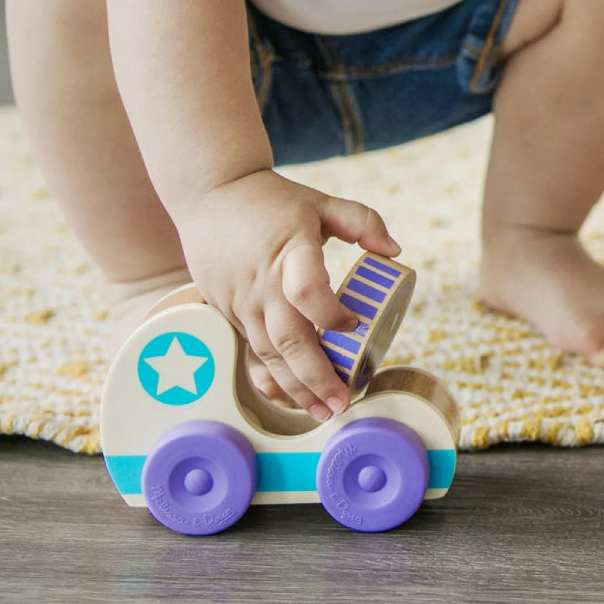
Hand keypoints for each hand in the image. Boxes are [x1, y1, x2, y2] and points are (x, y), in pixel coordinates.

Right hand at [173, 169, 399, 419]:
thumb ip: (362, 221)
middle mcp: (263, 282)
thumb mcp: (320, 202)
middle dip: (317, 377)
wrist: (210, 193)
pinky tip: (288, 397)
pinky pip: (249, 351)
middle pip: (289, 340)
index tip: (354, 325)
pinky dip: (268, 377)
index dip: (332, 314)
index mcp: (290, 252)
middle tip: (341, 403)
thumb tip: (394, 252)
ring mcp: (241, 300)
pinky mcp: (227, 310)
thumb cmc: (271, 200)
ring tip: (322, 411)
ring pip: (268, 354)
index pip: (308, 292)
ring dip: (295, 386)